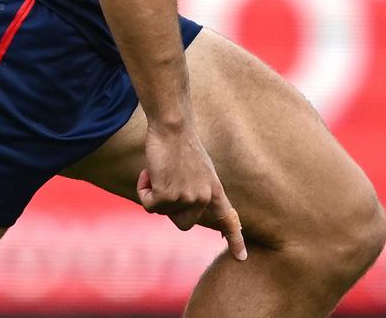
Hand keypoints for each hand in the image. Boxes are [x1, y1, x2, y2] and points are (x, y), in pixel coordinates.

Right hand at [137, 120, 246, 259]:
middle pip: (183, 223)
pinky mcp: (168, 195)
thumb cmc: (179, 142)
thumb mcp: (196, 168)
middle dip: (170, 208)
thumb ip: (195, 188)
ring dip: (154, 192)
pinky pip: (149, 205)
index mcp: (214, 189)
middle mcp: (204, 197)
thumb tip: (181, 208)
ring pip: (162, 211)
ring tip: (159, 168)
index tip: (242, 258)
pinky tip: (149, 172)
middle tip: (165, 182)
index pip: (228, 219)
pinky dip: (144, 190)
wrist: (172, 126)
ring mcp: (187, 198)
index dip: (235, 240)